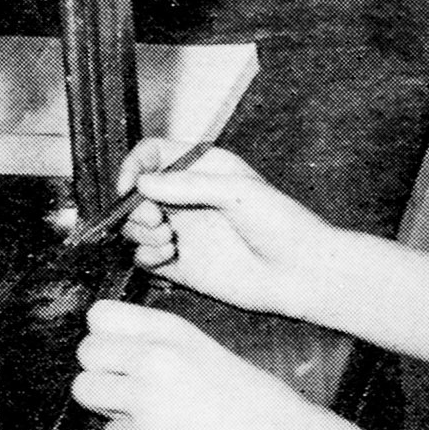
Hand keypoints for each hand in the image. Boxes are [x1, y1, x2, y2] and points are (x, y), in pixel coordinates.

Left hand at [72, 300, 313, 429]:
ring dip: (105, 404)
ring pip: (83, 391)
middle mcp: (154, 357)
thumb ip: (153, 340)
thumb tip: (105, 347)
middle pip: (85, 353)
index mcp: (170, 329)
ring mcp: (146, 397)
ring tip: (138, 410)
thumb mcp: (199, 346)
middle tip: (127, 386)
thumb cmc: (242, 393)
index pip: (99, 315)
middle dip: (100, 371)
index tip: (118, 351)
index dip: (102, 335)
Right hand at [118, 140, 339, 316]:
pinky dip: (146, 256)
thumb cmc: (282, 224)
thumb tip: (143, 183)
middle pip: (137, 193)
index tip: (129, 185)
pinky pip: (144, 257)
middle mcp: (188, 198)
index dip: (134, 166)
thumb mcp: (237, 191)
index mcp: (203, 169)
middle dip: (134, 206)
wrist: (298, 273)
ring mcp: (183, 231)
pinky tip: (166, 257)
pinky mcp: (181, 265)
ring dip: (139, 232)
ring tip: (166, 239)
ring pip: (136, 226)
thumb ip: (188, 185)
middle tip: (153, 219)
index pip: (153, 155)